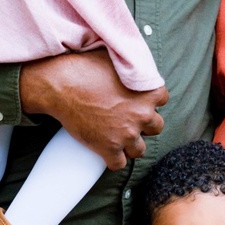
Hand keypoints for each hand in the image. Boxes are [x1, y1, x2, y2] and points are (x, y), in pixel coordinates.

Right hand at [19, 49, 167, 169]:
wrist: (61, 85)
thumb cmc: (86, 67)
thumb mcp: (117, 60)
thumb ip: (134, 67)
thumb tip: (137, 66)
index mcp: (149, 92)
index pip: (162, 99)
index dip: (149, 101)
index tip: (136, 100)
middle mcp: (143, 114)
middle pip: (156, 126)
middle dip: (143, 124)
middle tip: (126, 118)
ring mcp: (127, 134)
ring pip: (140, 149)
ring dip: (130, 144)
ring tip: (116, 136)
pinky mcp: (109, 149)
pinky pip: (119, 164)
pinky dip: (113, 159)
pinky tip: (105, 150)